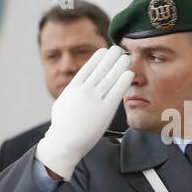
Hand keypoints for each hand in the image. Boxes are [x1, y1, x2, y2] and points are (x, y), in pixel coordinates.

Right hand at [35, 45, 133, 179]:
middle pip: (101, 68)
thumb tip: (77, 87)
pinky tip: (129, 73)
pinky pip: (117, 91)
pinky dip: (124, 80)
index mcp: (73, 87)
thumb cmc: (61, 127)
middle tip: (119, 49)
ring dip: (120, 64)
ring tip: (126, 57)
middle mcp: (85, 90)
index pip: (88, 67)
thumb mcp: (62, 103)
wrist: (64, 143)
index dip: (98, 57)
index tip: (105, 50)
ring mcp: (95, 99)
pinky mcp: (106, 109)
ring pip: (111, 76)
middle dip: (111, 56)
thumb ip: (72, 93)